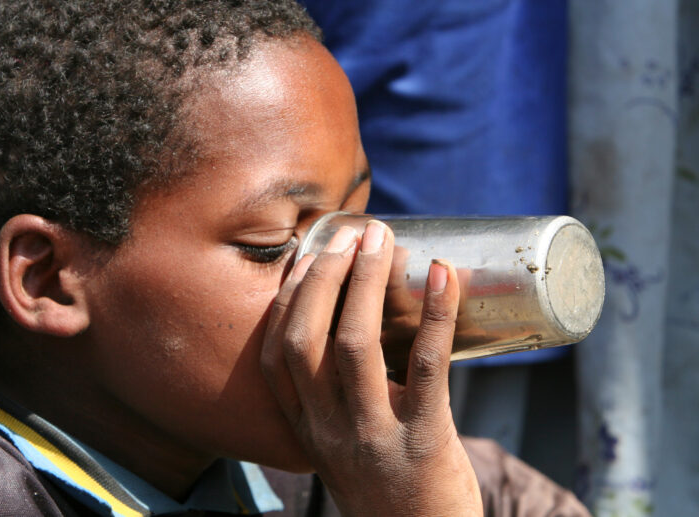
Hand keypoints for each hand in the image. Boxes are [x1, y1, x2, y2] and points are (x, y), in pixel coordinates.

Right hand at [261, 220, 481, 516]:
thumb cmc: (385, 486)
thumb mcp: (339, 444)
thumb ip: (333, 397)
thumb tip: (354, 320)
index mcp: (304, 427)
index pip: (275, 354)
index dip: (289, 297)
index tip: (308, 254)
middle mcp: (328, 429)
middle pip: (307, 339)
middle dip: (324, 276)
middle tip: (351, 232)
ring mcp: (373, 435)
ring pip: (355, 346)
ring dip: (367, 283)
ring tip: (381, 240)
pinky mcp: (424, 440)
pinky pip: (427, 368)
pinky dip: (435, 314)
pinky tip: (443, 275)